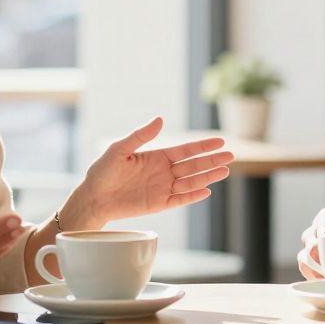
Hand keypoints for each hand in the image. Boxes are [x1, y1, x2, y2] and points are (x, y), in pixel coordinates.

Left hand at [66, 117, 233, 225]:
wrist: (93, 197)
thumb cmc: (103, 171)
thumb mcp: (120, 148)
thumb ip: (141, 136)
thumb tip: (160, 119)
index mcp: (157, 156)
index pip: (186, 150)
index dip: (203, 146)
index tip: (220, 141)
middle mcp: (164, 172)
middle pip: (194, 165)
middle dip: (212, 160)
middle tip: (231, 155)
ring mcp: (163, 188)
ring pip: (191, 182)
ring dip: (208, 177)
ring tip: (225, 171)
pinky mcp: (159, 204)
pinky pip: (180, 199)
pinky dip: (193, 195)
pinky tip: (207, 190)